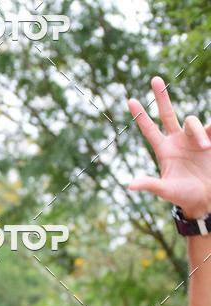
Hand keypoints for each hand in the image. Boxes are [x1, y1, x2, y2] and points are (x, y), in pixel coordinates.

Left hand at [128, 76, 210, 219]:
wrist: (204, 198)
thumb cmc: (183, 196)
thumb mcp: (165, 190)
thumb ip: (149, 185)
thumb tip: (130, 185)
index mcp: (163, 150)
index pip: (149, 129)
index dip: (140, 116)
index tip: (130, 100)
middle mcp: (176, 140)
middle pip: (167, 113)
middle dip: (161, 97)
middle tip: (154, 78)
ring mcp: (192, 139)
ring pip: (192, 122)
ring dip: (199, 132)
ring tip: (205, 148)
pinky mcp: (208, 140)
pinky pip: (210, 127)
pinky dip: (210, 129)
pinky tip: (209, 139)